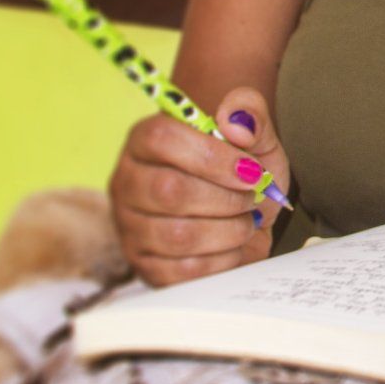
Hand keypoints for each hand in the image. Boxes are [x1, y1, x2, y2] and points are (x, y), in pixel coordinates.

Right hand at [107, 86, 288, 286]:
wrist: (247, 212)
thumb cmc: (242, 171)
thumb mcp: (256, 136)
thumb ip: (250, 113)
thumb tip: (236, 121)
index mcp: (146, 140)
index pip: (162, 139)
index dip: (213, 157)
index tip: (251, 170)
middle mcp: (128, 181)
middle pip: (170, 191)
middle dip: (227, 198)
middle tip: (252, 197)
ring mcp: (130, 226)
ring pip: (178, 235)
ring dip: (229, 230)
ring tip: (246, 221)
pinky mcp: (145, 265)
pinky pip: (183, 271)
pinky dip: (223, 260)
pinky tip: (233, 245)